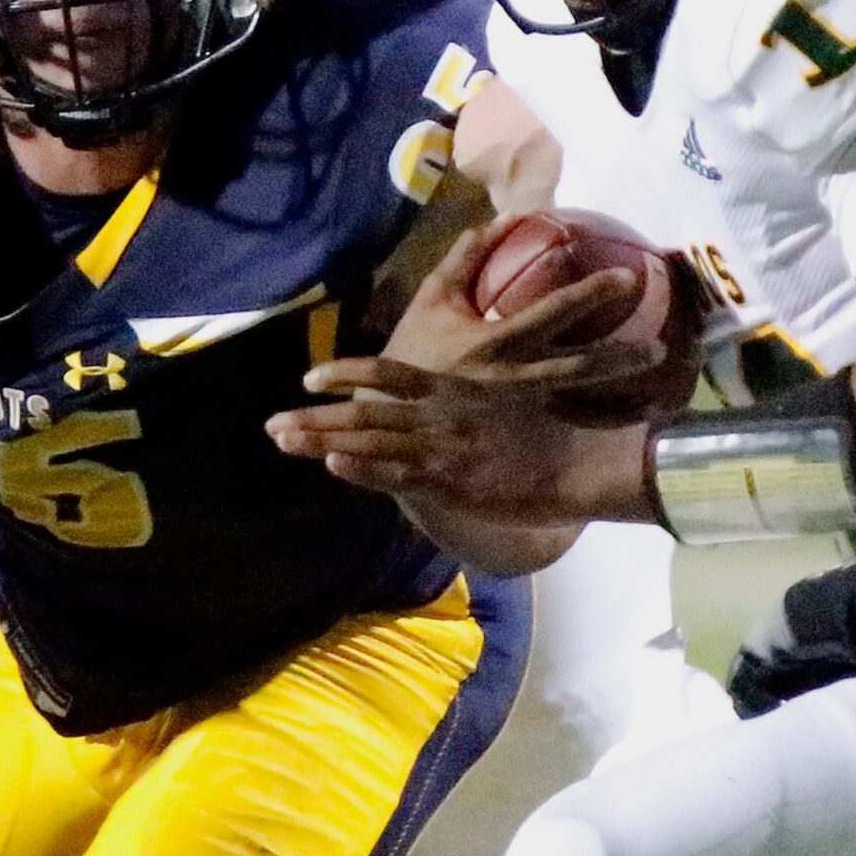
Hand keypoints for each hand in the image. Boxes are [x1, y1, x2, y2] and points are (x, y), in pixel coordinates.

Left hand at [270, 359, 647, 525]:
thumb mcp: (522, 396)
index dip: (348, 373)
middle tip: (272, 424)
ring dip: (322, 441)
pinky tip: (330, 467)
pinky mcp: (454, 482)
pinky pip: (397, 475)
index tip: (312, 376)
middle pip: (365, 410)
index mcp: (454, 389)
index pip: (390, 374)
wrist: (584, 458)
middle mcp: (441, 414)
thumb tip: (485, 393)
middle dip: (316, 418)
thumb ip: (492, 395)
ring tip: (282, 440)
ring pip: (370, 441)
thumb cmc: (561, 427)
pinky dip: (362, 470)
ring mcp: (444, 448)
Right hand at [380, 218, 662, 392]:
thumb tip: (501, 218)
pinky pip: (564, 419)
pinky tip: (629, 411)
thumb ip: (465, 258)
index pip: (553, 312)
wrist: (390, 418)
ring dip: (617, 386)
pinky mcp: (517, 426)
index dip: (592, 294)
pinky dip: (597, 415)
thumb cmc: (412, 352)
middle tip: (663, 346)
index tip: (629, 278)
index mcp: (495, 342)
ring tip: (654, 377)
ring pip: (577, 396)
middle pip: (579, 366)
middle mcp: (514, 378)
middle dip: (622, 357)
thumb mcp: (432, 298)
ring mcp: (518, 407)